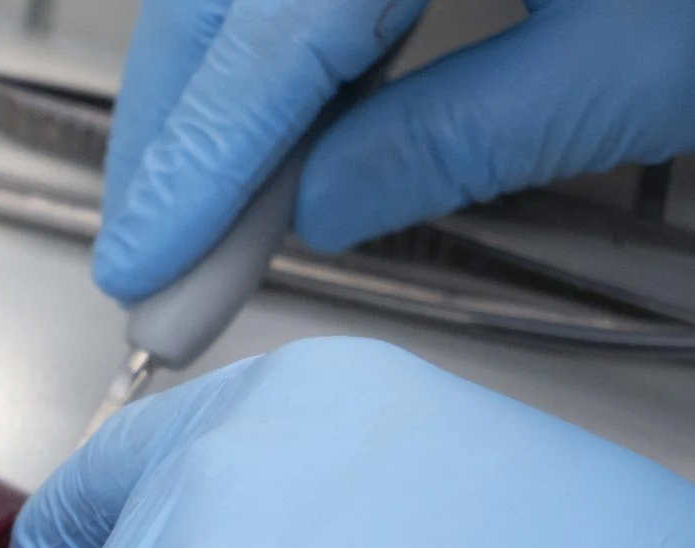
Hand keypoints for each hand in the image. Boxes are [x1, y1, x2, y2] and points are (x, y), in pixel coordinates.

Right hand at [95, 0, 694, 302]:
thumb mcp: (652, 59)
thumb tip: (324, 204)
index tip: (154, 270)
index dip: (199, 166)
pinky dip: (285, 14)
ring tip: (209, 187)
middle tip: (162, 252)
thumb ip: (461, 136)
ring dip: (218, 66)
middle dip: (179, 117)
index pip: (275, 30)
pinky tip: (290, 92)